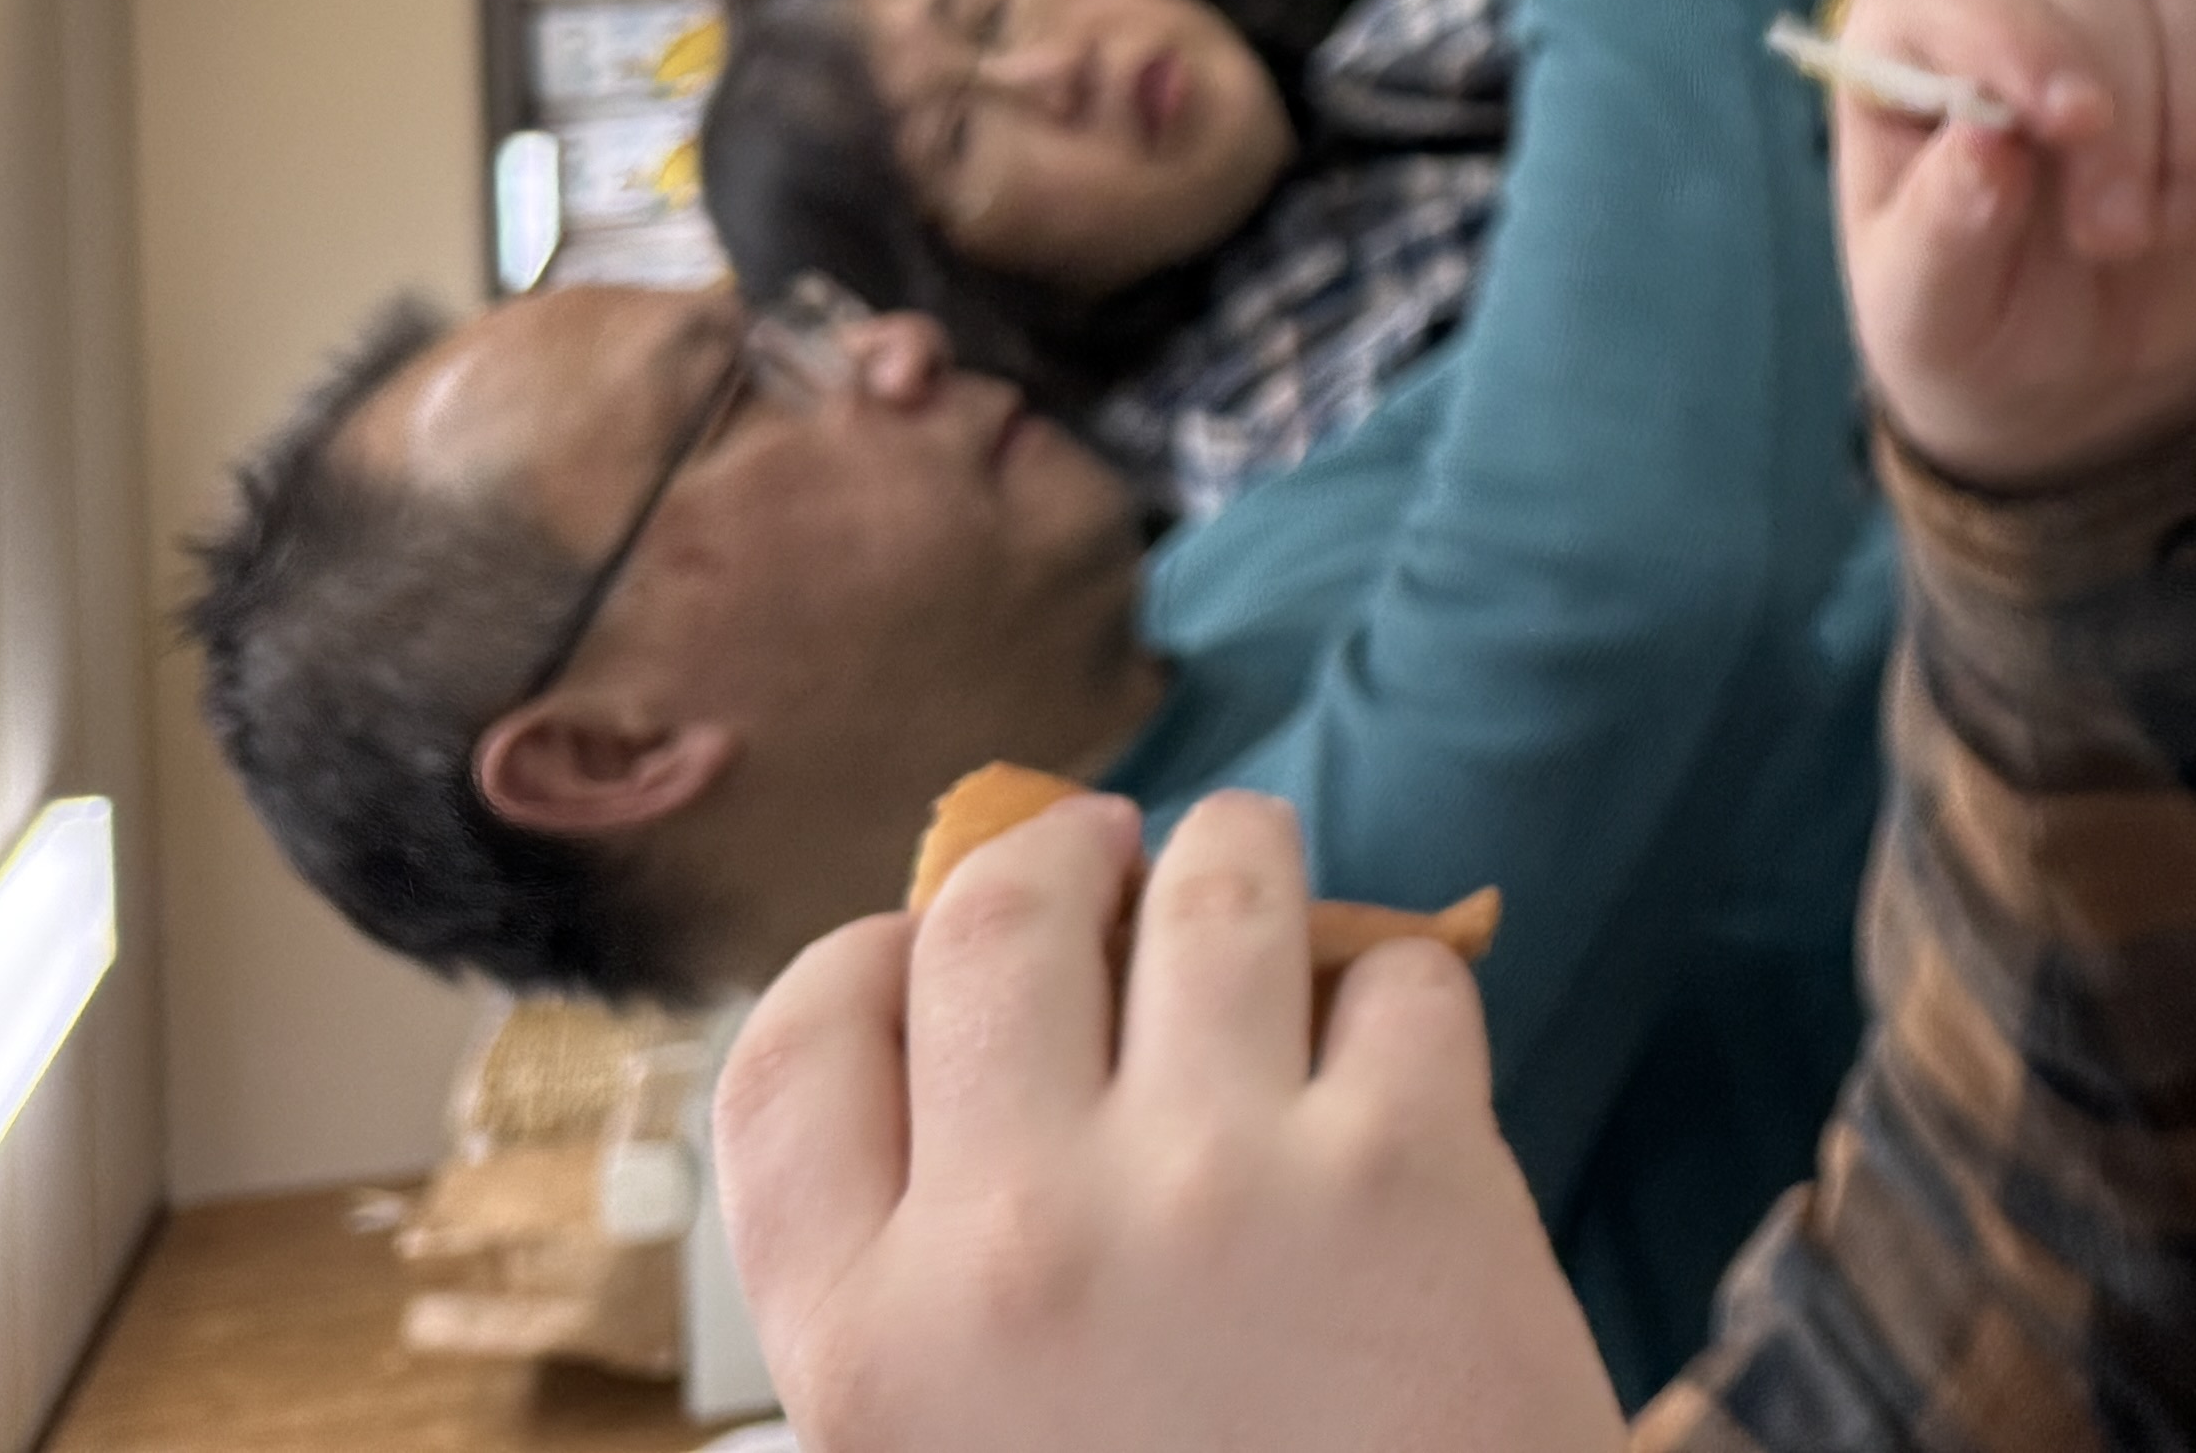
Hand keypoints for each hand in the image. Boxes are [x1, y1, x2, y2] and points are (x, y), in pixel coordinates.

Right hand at [715, 791, 1627, 1452]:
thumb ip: (925, 1293)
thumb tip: (940, 1046)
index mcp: (869, 1342)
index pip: (788, 1056)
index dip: (864, 962)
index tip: (926, 936)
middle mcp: (1013, 1244)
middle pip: (999, 917)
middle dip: (1061, 853)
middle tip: (1114, 856)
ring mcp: (1210, 1188)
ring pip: (1217, 886)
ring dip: (1244, 859)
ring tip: (1261, 884)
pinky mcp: (1402, 1167)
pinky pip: (1402, 977)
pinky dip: (1407, 1003)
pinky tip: (1402, 1070)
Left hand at [1829, 0, 2195, 491]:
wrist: (2074, 352)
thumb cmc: (1975, 314)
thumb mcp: (1929, 310)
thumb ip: (1940, 231)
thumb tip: (1985, 144)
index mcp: (1906, 34)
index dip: (2023, 43)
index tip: (2076, 128)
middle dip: (2124, 109)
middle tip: (2118, 237)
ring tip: (2166, 222)